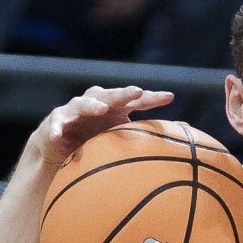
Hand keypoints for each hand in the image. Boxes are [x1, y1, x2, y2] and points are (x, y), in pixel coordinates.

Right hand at [31, 84, 174, 166]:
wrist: (60, 151)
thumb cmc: (95, 142)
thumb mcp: (121, 141)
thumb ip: (147, 136)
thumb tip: (186, 133)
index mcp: (115, 108)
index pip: (136, 101)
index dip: (152, 98)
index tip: (170, 97)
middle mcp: (97, 103)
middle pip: (112, 95)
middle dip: (124, 93)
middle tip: (137, 92)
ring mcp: (74, 111)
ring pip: (84, 103)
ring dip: (93, 105)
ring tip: (102, 109)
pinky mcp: (55, 122)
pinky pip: (56, 123)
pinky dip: (57, 128)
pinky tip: (59, 135)